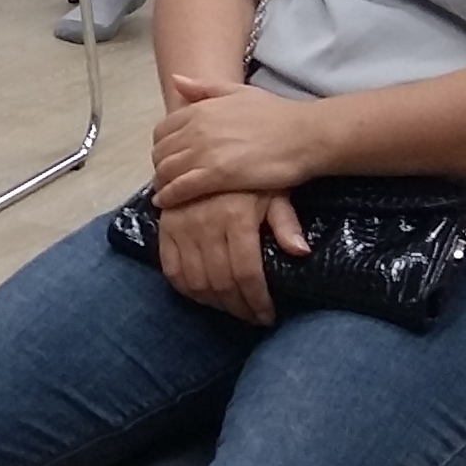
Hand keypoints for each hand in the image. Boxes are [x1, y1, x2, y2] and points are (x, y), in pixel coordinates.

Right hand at [147, 184, 306, 324]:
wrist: (213, 149)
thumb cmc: (252, 174)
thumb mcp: (274, 191)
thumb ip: (285, 222)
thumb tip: (301, 252)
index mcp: (235, 217)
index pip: (246, 273)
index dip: (257, 301)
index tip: (268, 316)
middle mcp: (205, 224)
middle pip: (221, 283)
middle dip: (239, 308)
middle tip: (252, 317)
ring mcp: (181, 227)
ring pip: (195, 281)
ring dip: (215, 303)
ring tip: (232, 308)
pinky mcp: (165, 227)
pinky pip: (171, 269)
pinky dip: (186, 290)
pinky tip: (204, 296)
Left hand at [149, 72, 330, 203]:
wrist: (304, 135)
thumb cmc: (276, 114)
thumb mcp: (238, 92)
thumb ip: (204, 88)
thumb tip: (175, 80)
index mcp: (200, 109)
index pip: (162, 131)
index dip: (161, 146)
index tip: (167, 157)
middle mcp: (196, 129)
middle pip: (161, 152)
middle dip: (160, 166)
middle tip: (166, 179)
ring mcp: (205, 152)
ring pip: (166, 171)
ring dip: (162, 183)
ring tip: (165, 192)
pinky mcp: (216, 176)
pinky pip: (180, 188)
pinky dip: (168, 196)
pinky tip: (166, 203)